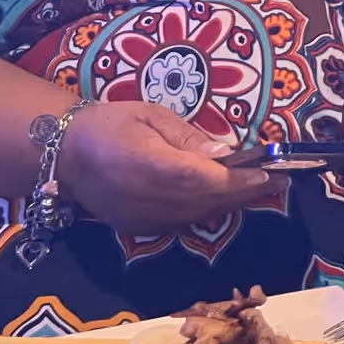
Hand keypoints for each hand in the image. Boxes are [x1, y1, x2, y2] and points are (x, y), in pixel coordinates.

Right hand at [57, 102, 280, 234]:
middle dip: (245, 193)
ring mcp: (140, 218)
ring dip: (231, 204)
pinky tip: (227, 201)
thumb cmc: (109, 124)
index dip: (238, 180)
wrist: (63, 156)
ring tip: (261, 190)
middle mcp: (145, 198)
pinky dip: (207, 212)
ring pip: (197, 216)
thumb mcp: (150, 115)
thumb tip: (223, 153)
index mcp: (146, 164)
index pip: (202, 178)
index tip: (268, 173)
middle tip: (279, 182)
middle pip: (206, 201)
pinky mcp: (137, 228)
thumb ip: (187, 137)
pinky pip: (181, 223)